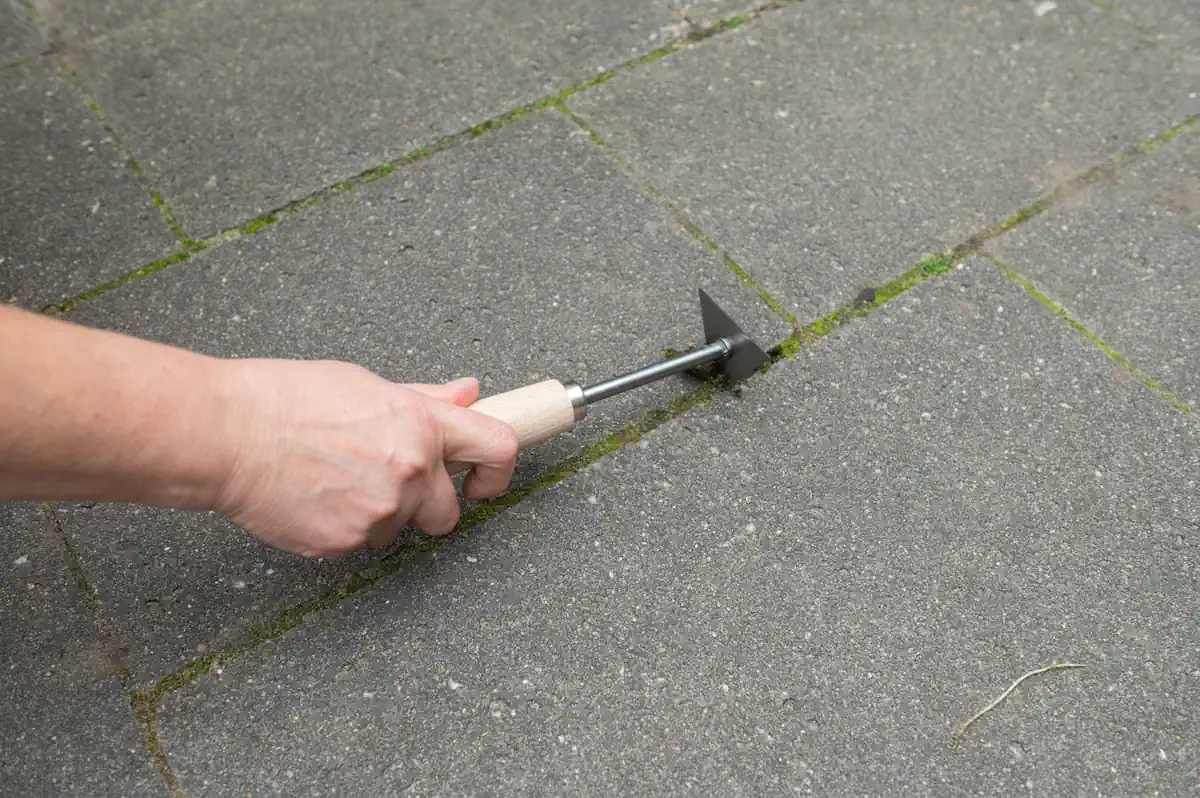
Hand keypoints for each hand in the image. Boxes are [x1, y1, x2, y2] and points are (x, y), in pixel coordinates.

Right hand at [211, 360, 517, 556]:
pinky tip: (314, 497)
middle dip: (427, 505)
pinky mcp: (347, 542)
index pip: (497, 448)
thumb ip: (424, 399)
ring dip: (380, 513)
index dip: (500, 469)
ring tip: (333, 479)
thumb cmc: (286, 398)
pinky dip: (344, 527)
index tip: (486, 480)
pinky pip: (361, 542)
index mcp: (421, 424)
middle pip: (449, 512)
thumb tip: (468, 395)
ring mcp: (381, 511)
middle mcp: (410, 471)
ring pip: (399, 528)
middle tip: (388, 484)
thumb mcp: (364, 385)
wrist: (226, 434)